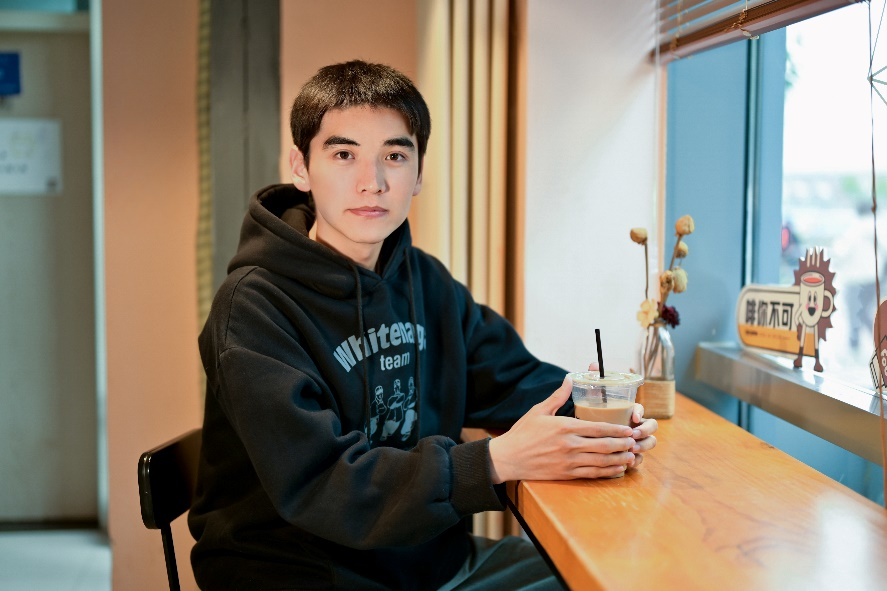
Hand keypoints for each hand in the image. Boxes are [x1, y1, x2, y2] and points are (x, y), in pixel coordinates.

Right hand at [488, 376, 638, 482]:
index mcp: (564, 426)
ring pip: (600, 461)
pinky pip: (591, 474)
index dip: (616, 429)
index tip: (628, 429)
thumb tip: (570, 379)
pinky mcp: (565, 474)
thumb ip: (558, 396)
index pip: (597, 427)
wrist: (508, 458)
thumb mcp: (538, 411)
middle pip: (603, 445)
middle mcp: (569, 444)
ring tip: (631, 456)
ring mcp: (568, 461)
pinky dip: (606, 472)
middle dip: (622, 444)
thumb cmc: (522, 433)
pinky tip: (616, 469)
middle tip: (635, 441)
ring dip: (618, 459)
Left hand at [588, 361, 657, 469]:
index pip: (639, 409)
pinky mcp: (629, 455)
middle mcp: (634, 425)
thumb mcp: (588, 401)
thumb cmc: (588, 415)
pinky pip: (639, 459)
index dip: (639, 411)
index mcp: (627, 411)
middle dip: (645, 431)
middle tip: (632, 435)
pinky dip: (637, 461)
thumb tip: (592, 365)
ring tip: (632, 449)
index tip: (632, 417)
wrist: (582, 437)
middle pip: (651, 426)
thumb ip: (592, 383)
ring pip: (648, 443)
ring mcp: (634, 440)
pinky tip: (628, 462)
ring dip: (643, 446)